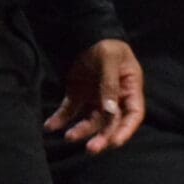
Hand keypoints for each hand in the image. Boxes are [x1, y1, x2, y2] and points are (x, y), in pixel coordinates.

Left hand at [44, 39, 144, 154]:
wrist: (86, 35)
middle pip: (111, 123)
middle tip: (91, 149)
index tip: (115, 143)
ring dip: (81, 131)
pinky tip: (51, 126)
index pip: (133, 115)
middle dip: (102, 137)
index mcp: (129, 89)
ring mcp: (95, 98)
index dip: (126, 130)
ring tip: (68, 137)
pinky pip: (70, 111)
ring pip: (90, 121)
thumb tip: (110, 110)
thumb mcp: (109, 59)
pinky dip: (60, 119)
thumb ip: (109, 84)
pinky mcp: (78, 96)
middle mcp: (114, 98)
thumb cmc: (106, 45)